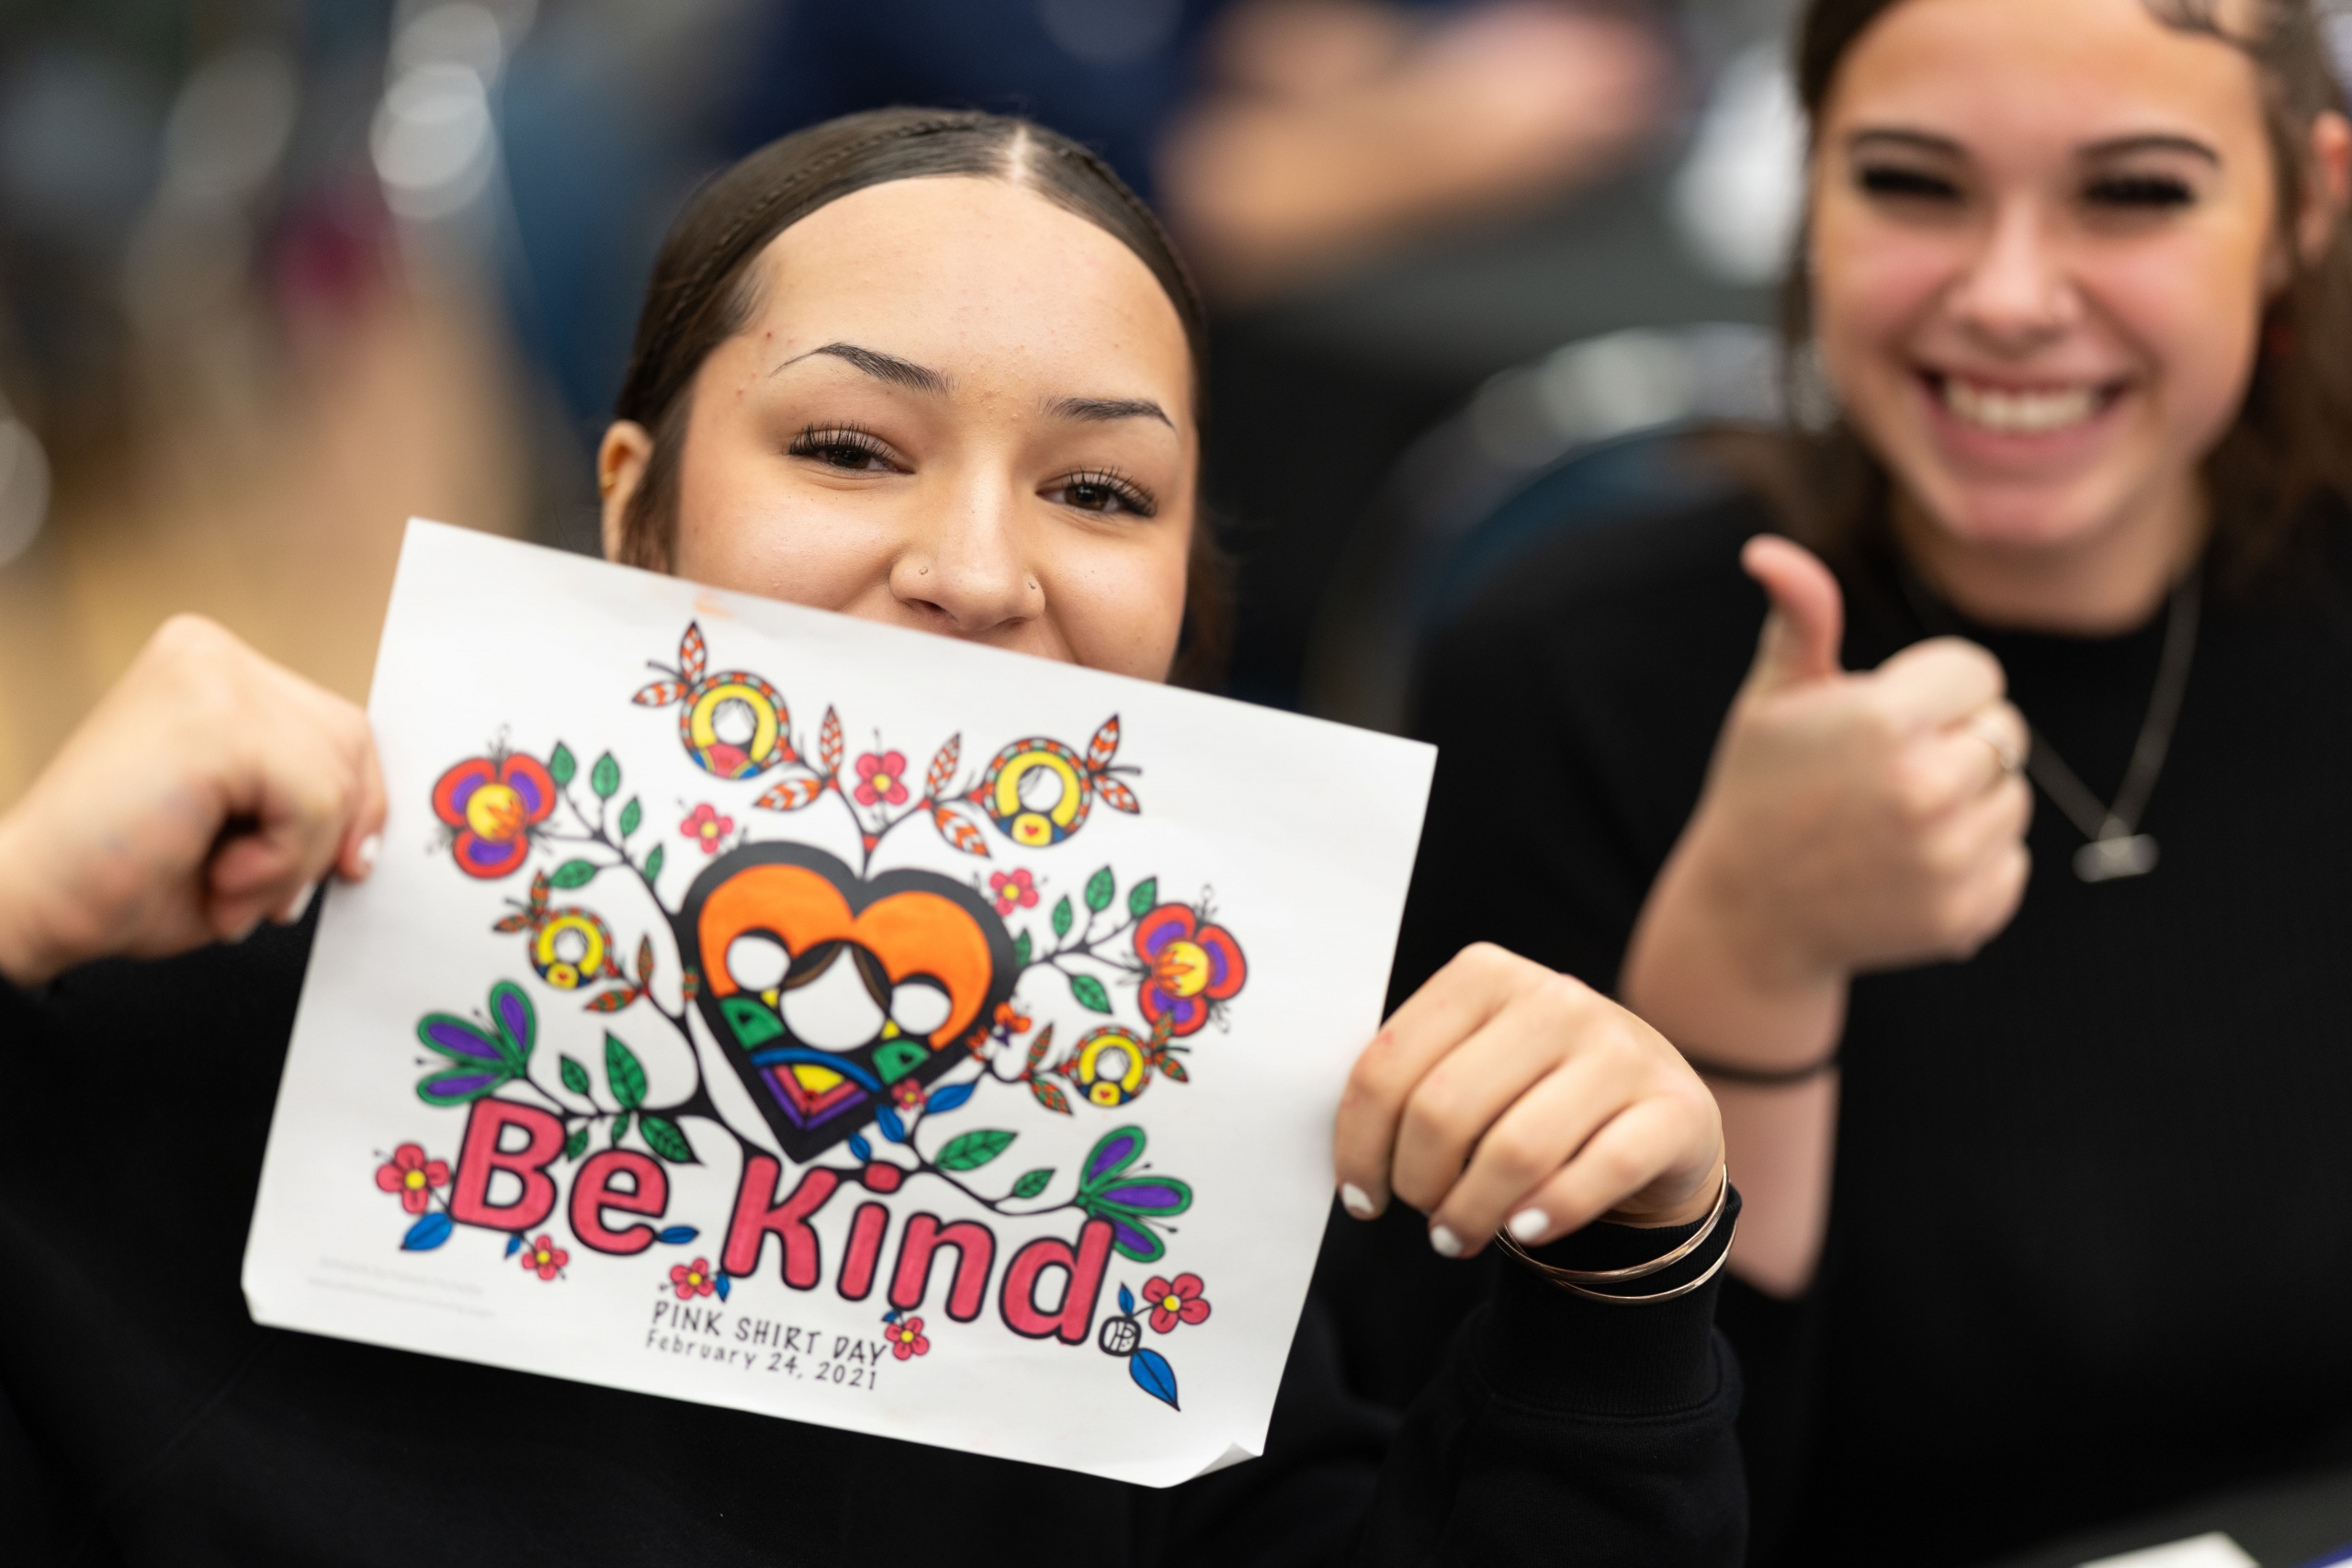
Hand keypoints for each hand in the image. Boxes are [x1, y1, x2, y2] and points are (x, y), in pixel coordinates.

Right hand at [0, 616, 384, 985]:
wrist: (30, 907)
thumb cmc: (125, 876)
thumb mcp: (247, 822)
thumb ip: (310, 794)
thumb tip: (381, 815)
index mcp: (212, 666)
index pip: (340, 725)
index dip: (352, 804)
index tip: (335, 863)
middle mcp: (208, 653)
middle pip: (350, 741)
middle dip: (330, 833)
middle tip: (266, 890)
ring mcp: (209, 675)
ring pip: (335, 777)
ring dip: (297, 860)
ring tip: (226, 884)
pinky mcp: (213, 719)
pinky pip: (315, 801)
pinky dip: (282, 863)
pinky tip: (218, 876)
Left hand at [1332, 943, 1723, 1255]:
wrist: (1657, 1117)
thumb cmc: (1535, 1099)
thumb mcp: (1472, 1067)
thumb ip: (1411, 1087)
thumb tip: (1349, 1163)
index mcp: (1486, 975)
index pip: (1387, 1066)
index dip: (1358, 1145)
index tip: (1360, 1198)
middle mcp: (1555, 998)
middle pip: (1443, 1111)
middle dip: (1417, 1184)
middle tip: (1425, 1219)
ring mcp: (1620, 1048)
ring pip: (1515, 1149)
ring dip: (1471, 1212)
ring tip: (1458, 1237)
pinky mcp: (1674, 1106)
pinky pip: (1597, 1172)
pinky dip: (1549, 1213)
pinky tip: (1524, 1233)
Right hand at [1630, 536, 2031, 1023]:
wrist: (1748, 916)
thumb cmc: (1761, 790)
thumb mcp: (1772, 699)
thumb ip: (1799, 618)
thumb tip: (1767, 550)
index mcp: (1884, 720)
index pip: (1977, 673)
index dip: (1931, 690)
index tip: (1881, 720)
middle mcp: (1925, 789)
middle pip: (2004, 733)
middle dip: (1955, 743)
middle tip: (1885, 775)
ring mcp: (1948, 858)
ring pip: (2014, 797)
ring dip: (1969, 803)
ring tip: (1895, 823)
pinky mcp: (1965, 913)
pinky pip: (2013, 861)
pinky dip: (1974, 864)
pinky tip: (1910, 869)